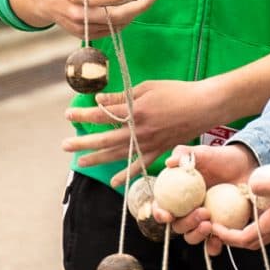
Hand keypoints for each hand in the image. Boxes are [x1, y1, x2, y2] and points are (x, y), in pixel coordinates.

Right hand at [9, 0, 157, 37]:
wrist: (46, 0)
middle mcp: (76, 15)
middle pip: (111, 17)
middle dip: (136, 8)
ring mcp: (80, 28)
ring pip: (114, 25)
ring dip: (132, 14)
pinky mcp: (84, 36)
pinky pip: (110, 30)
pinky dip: (123, 21)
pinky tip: (129, 8)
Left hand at [62, 78, 214, 184]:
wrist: (204, 105)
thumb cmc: (176, 91)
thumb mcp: (147, 87)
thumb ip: (122, 96)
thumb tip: (100, 101)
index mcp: (135, 110)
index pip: (102, 114)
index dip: (83, 115)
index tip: (68, 115)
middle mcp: (139, 130)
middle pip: (105, 139)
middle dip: (82, 142)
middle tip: (64, 145)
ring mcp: (149, 143)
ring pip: (118, 154)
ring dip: (97, 159)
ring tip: (80, 161)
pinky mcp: (159, 150)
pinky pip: (139, 165)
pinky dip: (126, 174)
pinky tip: (113, 182)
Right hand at [167, 143, 258, 241]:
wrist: (245, 167)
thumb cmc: (220, 159)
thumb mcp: (202, 153)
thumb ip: (184, 154)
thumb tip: (170, 162)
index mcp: (176, 196)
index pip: (161, 207)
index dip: (159, 214)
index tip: (167, 215)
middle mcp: (186, 211)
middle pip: (177, 226)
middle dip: (186, 224)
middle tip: (203, 212)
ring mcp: (202, 222)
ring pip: (192, 237)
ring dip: (197, 235)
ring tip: (210, 224)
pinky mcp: (218, 230)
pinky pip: (212, 243)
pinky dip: (212, 246)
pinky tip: (218, 240)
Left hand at [202, 161, 269, 250]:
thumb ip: (264, 183)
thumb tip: (249, 185)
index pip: (244, 239)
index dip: (226, 236)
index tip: (214, 227)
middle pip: (250, 242)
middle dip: (233, 237)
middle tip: (220, 225)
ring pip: (260, 235)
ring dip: (244, 230)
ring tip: (232, 216)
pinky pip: (268, 225)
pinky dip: (256, 221)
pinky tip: (254, 204)